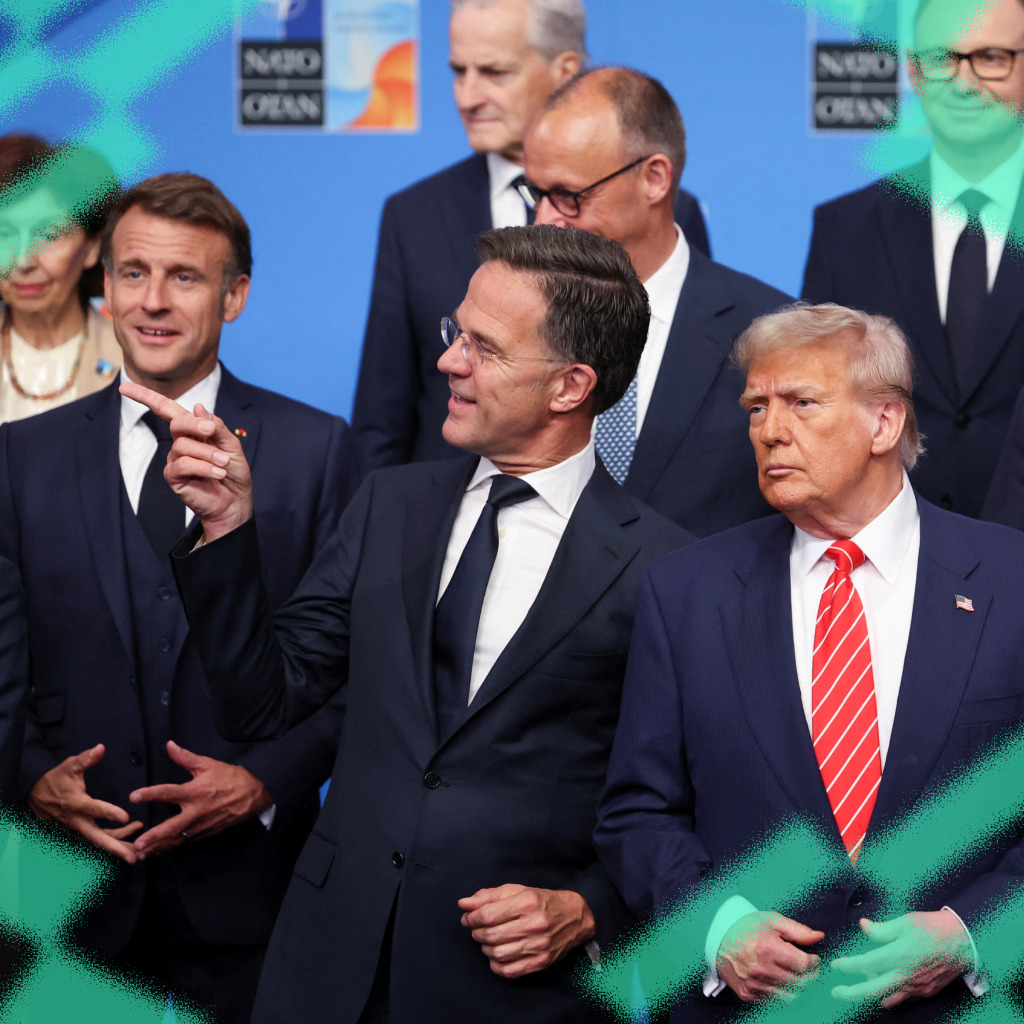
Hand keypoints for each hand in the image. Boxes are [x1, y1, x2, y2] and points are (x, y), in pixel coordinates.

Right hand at [28, 744, 142, 863]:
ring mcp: (76, 830)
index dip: (110, 813)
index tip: (126, 817)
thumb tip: (101, 748)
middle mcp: (76, 821)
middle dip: (117, 848)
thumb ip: (85, 759)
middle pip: (98, 837)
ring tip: (141, 852)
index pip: (95, 809)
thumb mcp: (69, 766)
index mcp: (76, 803)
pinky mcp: (77, 833)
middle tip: (134, 856)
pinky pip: (97, 840)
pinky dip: (113, 842)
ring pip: (100, 842)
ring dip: (119, 848)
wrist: (34, 795)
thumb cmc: (55, 779)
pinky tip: (130, 838)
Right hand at [118, 380, 252, 542]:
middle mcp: (180, 442)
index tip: (123, 387)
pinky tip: (218, 473)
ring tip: (224, 464)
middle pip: (176, 422)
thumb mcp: (230, 444)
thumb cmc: (233, 471)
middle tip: (212, 432)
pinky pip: (183, 464)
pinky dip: (204, 467)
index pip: (166, 409)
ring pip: (182, 445)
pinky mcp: (173, 476)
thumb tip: (198, 407)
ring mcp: (174, 459)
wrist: (235, 500)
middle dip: (194, 424)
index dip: (145, 397)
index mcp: (193, 430)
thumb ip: (216, 426)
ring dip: (208, 453)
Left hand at [129, 740, 272, 857]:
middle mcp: (197, 811)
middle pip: (171, 827)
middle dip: (153, 837)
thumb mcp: (208, 764)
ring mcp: (202, 825)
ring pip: (178, 839)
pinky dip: (173, 846)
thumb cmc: (230, 777)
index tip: (133, 797)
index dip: (150, 794)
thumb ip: (186, 757)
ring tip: (141, 855)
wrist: (254, 793)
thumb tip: (169, 745)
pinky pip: (187, 841)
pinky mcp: (207, 832)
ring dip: (159, 847)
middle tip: (136, 844)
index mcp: (195, 791)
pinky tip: (161, 850)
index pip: (168, 792)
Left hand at [458, 884, 595, 978]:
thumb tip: (463, 904)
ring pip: (498, 954)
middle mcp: (534, 924)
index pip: (488, 915)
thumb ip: (489, 896)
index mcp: (527, 902)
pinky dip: (496, 966)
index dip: (471, 918)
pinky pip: (509, 971)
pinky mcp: (541, 962)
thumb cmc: (542, 901)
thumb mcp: (517, 890)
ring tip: (487, 941)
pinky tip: (496, 956)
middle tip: (476, 929)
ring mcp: (538, 946)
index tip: (468, 918)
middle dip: (477, 933)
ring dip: (485, 948)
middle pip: (491, 935)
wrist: (575, 916)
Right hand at [717, 911, 823, 1000]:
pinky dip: (783, 994)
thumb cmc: (747, 928)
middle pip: (800, 984)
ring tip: (797, 976)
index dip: (814, 963)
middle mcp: (761, 969)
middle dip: (810, 977)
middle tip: (809, 969)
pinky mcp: (748, 995)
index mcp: (768, 948)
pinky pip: (774, 1002)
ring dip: (799, 988)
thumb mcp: (772, 921)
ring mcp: (753, 984)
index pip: (804, 965)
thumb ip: (798, 930)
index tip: (814, 958)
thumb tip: (819, 937)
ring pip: (790, 997)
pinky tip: (782, 982)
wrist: (719, 939)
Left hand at [831, 910, 972, 1007]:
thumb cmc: (934, 928)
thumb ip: (881, 929)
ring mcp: (916, 987)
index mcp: (898, 956)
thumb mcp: (905, 922)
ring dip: (870, 995)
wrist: (965, 942)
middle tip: (836, 992)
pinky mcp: (925, 992)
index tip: (835, 965)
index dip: (847, 966)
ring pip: (887, 999)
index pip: (865, 965)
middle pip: (871, 991)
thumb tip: (863, 926)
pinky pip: (902, 998)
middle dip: (850, 994)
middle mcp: (905, 975)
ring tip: (862, 982)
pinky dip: (889, 995)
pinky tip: (884, 984)